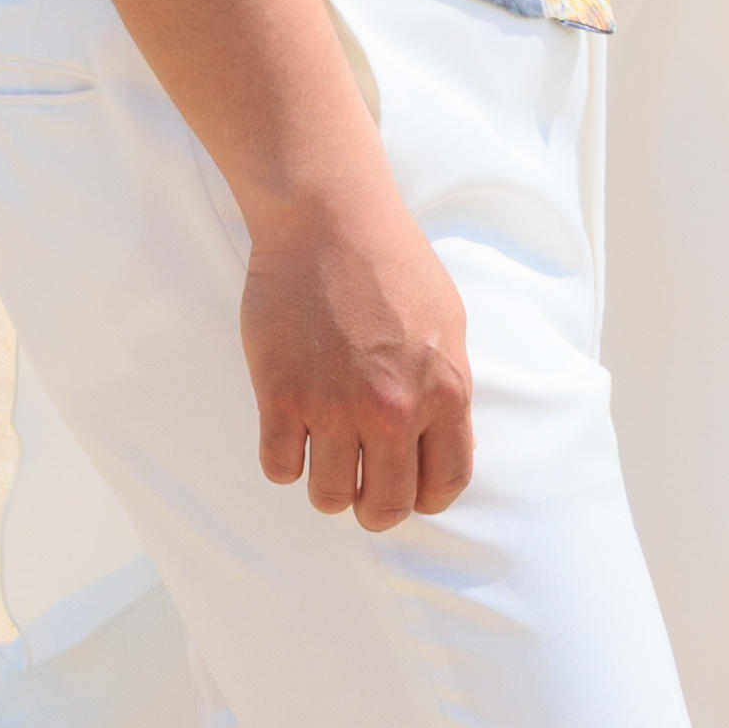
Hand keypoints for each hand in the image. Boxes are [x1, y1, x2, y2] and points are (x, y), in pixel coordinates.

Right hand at [243, 183, 476, 531]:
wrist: (328, 219)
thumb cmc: (390, 260)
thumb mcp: (448, 322)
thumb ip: (447, 386)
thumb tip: (439, 440)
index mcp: (444, 392)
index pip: (444, 484)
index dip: (424, 499)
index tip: (407, 492)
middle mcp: (392, 411)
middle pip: (385, 506)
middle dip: (374, 508)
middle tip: (360, 490)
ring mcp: (333, 407)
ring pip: (328, 497)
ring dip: (326, 489)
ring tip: (322, 460)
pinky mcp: (281, 397)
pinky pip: (279, 468)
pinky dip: (284, 462)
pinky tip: (289, 435)